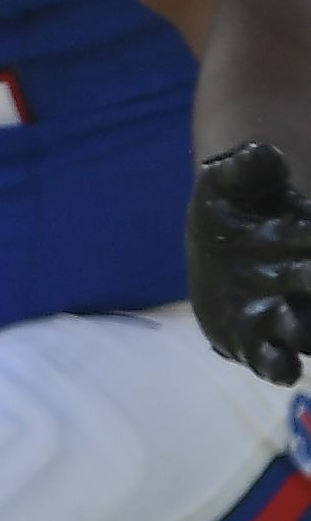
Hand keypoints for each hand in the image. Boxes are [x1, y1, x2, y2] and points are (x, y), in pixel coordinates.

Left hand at [188, 143, 310, 384]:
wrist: (219, 238)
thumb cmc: (236, 204)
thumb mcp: (232, 180)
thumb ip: (249, 166)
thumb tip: (260, 153)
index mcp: (305, 241)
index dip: (307, 237)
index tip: (302, 233)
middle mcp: (305, 283)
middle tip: (303, 274)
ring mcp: (284, 315)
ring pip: (308, 334)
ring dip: (307, 334)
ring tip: (298, 328)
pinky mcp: (256, 341)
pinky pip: (275, 359)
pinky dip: (281, 365)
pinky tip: (283, 367)